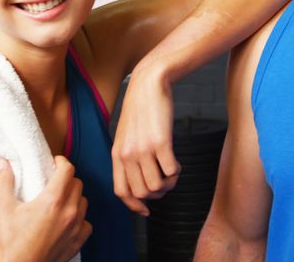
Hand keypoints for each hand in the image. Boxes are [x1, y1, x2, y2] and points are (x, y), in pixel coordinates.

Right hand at [0, 156, 91, 261]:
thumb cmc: (11, 242)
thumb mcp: (3, 209)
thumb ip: (4, 182)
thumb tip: (3, 163)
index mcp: (52, 201)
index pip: (67, 170)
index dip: (61, 162)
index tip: (54, 163)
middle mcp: (68, 213)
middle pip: (77, 184)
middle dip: (66, 179)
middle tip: (54, 181)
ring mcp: (75, 228)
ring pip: (84, 202)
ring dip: (74, 197)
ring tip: (60, 200)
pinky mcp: (77, 242)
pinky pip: (87, 223)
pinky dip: (79, 218)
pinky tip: (67, 220)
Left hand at [111, 70, 180, 215]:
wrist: (149, 83)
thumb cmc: (140, 110)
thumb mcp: (125, 135)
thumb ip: (128, 157)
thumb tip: (140, 182)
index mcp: (116, 154)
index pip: (121, 192)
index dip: (134, 206)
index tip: (146, 211)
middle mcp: (127, 155)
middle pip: (142, 193)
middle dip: (156, 194)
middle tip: (165, 182)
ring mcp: (144, 149)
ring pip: (157, 186)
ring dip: (169, 184)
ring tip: (172, 171)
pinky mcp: (161, 142)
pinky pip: (171, 171)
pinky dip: (177, 172)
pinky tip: (176, 162)